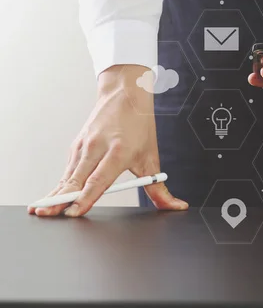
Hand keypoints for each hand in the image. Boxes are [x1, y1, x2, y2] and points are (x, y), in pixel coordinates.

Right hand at [28, 65, 188, 216]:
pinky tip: (52, 197)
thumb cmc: (140, 126)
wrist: (125, 94)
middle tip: (45, 213)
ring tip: (41, 209)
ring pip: (68, 175)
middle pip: (76, 179)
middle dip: (59, 199)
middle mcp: (97, 147)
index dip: (85, 198)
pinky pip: (68, 170)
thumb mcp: (152, 158)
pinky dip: (60, 184)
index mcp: (118, 151)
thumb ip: (160, 189)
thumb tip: (176, 207)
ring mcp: (83, 145)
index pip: (98, 180)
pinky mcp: (76, 145)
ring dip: (54, 193)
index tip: (74, 212)